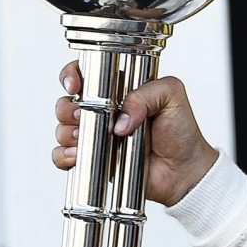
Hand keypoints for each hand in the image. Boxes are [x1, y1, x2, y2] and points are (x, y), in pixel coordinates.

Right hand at [52, 60, 218, 206]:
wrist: (184, 172)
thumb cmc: (181, 133)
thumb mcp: (172, 96)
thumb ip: (146, 93)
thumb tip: (120, 118)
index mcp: (119, 92)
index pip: (86, 75)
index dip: (73, 76)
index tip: (75, 85)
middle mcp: (104, 113)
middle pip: (67, 102)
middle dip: (68, 108)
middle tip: (83, 115)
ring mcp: (97, 137)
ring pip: (63, 129)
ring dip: (68, 132)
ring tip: (86, 137)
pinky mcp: (94, 160)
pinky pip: (64, 157)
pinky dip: (65, 155)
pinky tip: (80, 155)